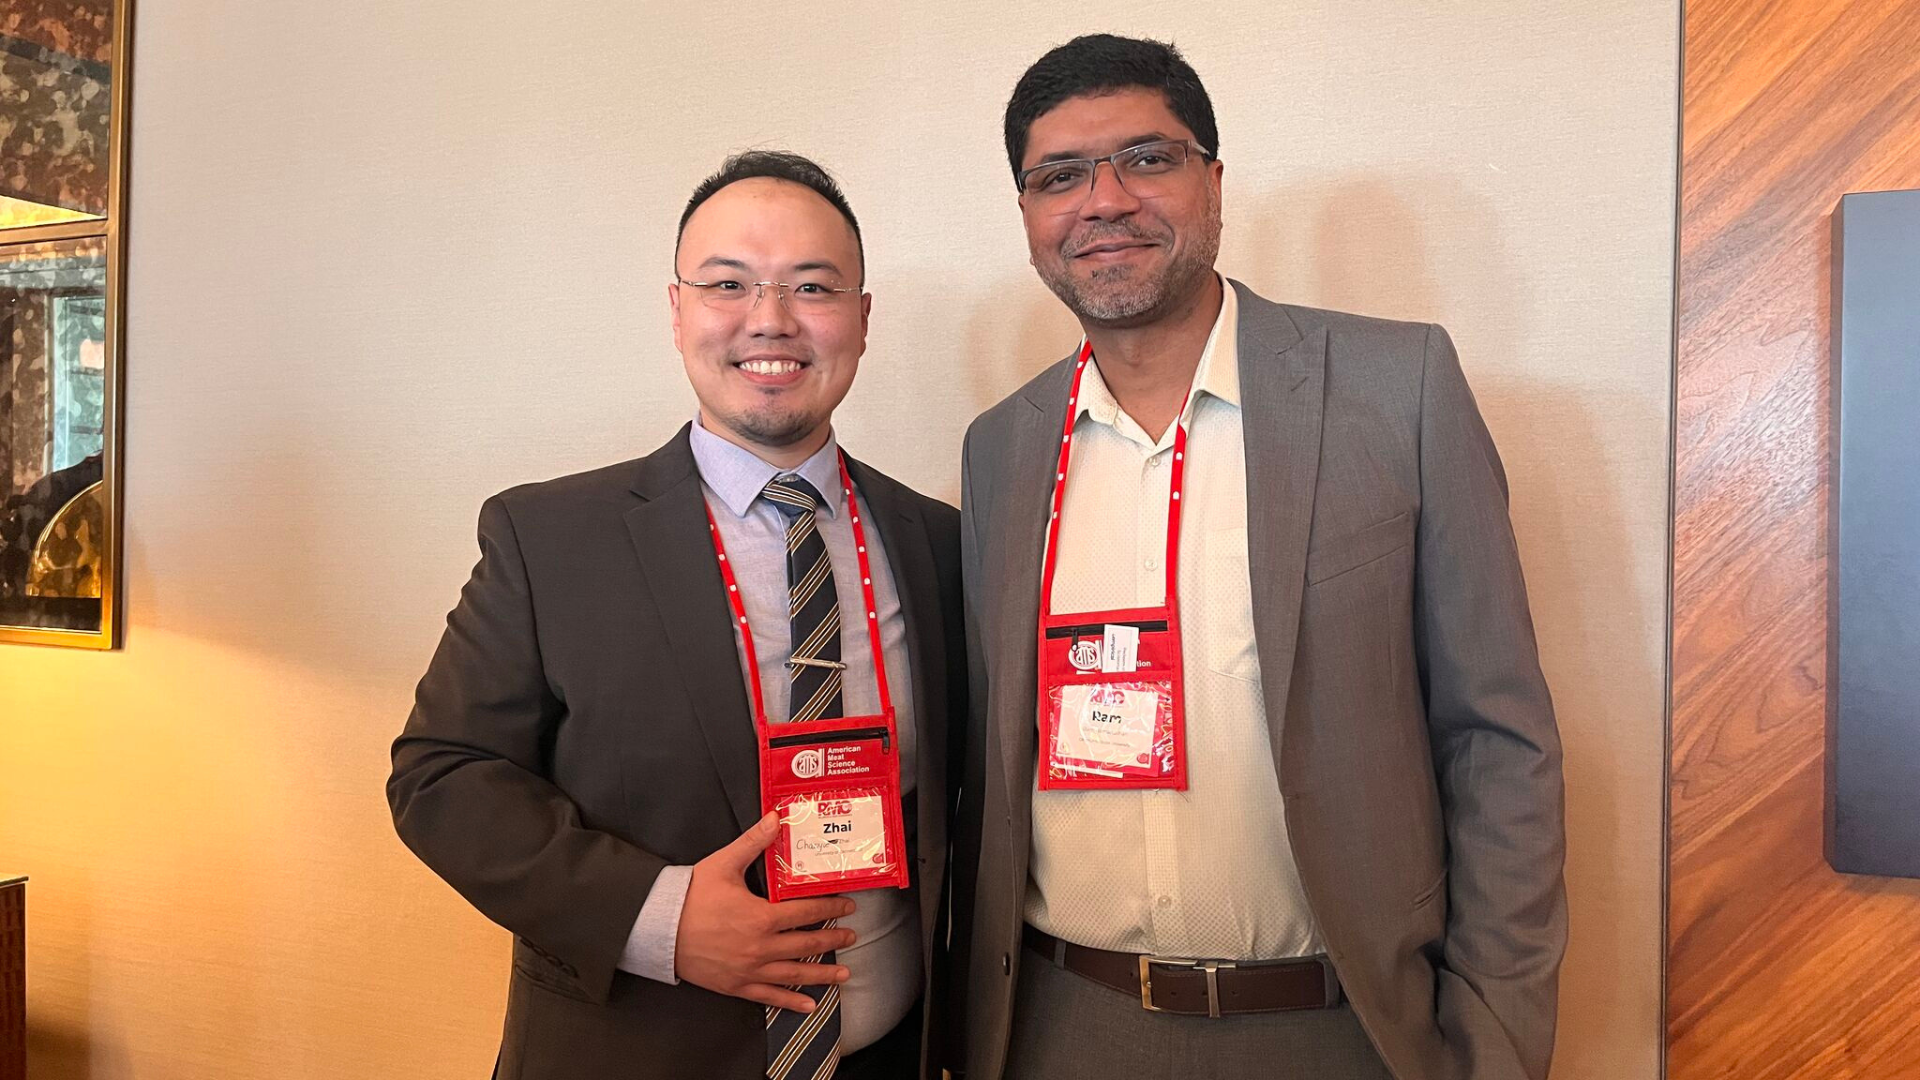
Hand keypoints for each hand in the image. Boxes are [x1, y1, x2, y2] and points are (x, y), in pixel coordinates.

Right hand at [674, 812, 857, 1011]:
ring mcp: (749, 969)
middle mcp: (760, 946)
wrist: (658, 928)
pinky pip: (769, 996)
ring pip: (794, 974)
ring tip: (843, 975)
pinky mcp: (736, 985)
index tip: (848, 906)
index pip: (807, 912)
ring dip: (822, 974)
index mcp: (761, 917)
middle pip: (807, 944)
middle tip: (851, 936)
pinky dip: (791, 1002)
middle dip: (833, 939)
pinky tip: (809, 1006)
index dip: (831, 908)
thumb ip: (754, 841)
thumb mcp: (724, 863)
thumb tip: (776, 818)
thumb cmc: (690, 896)